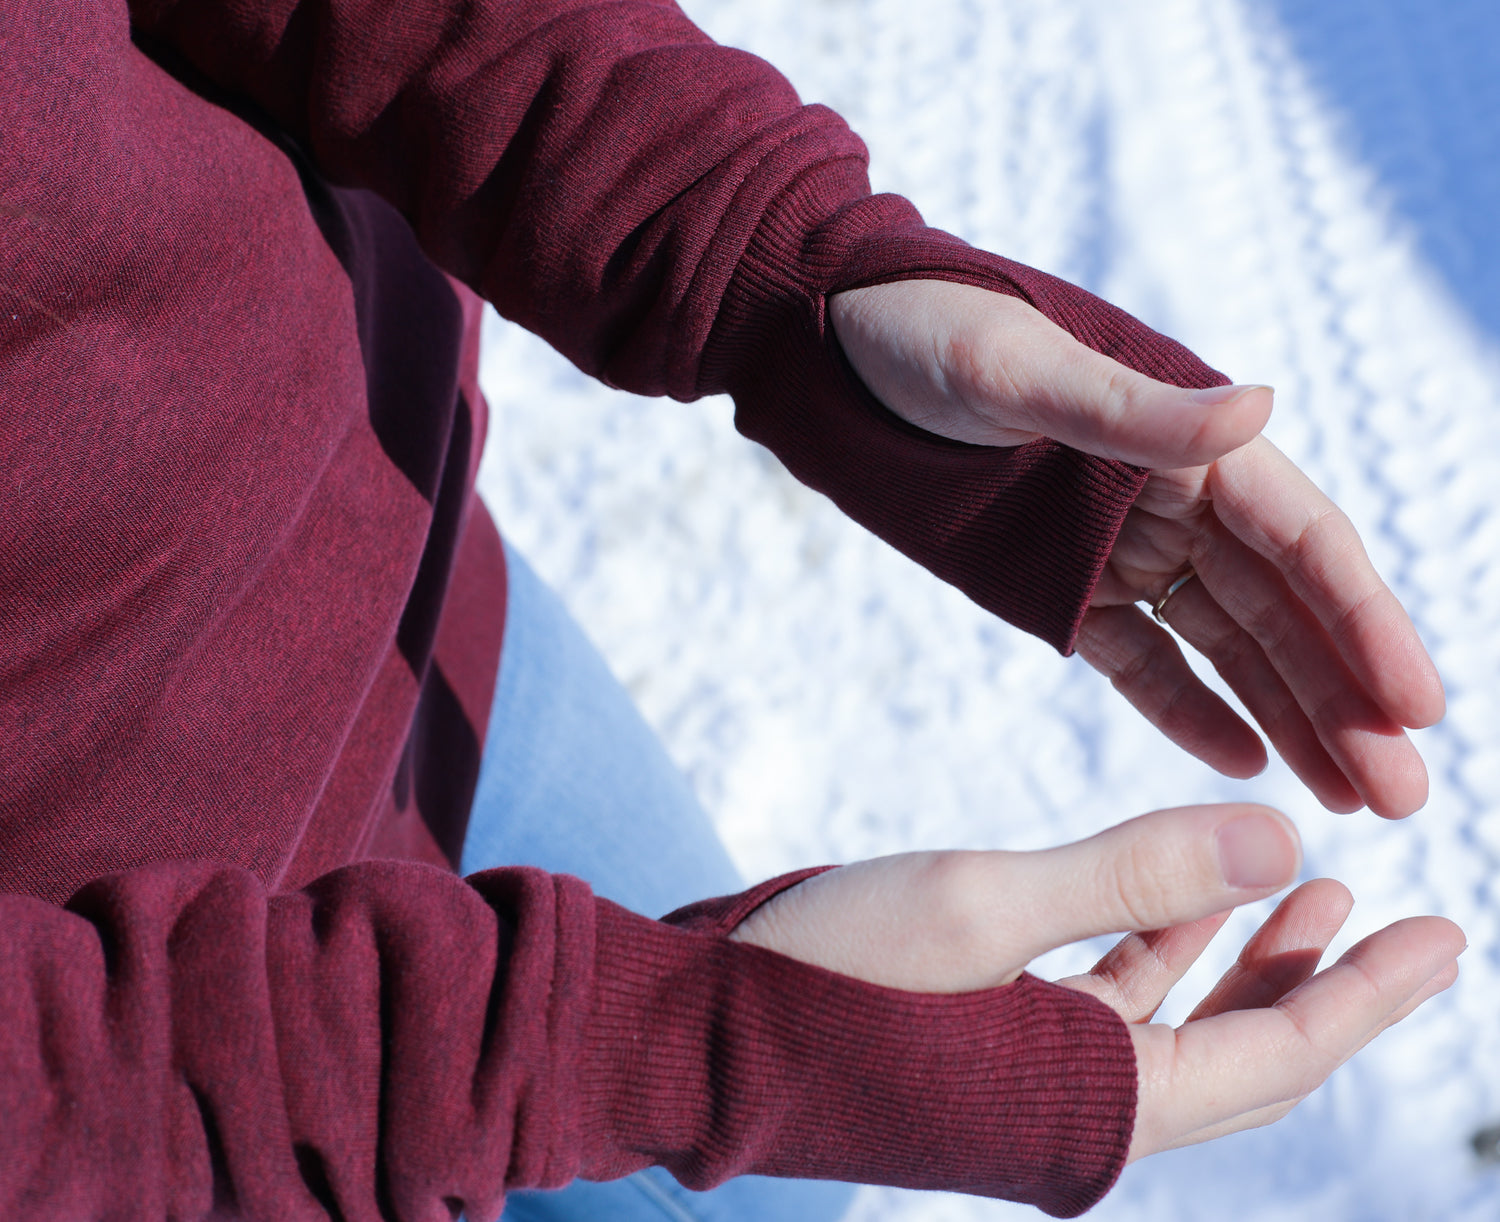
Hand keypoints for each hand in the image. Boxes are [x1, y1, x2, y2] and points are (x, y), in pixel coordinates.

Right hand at [729, 804, 1463, 1161]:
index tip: (1449, 934)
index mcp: (1101, 1104)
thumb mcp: (985, 906)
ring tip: (1301, 882)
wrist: (700, 1039)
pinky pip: (1106, 1008)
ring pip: (1179, 1028)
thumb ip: (1134, 875)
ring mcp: (1035, 1084)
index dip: (1370, 995)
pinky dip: (1153, 953)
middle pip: (1244, 1054)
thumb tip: (1279, 839)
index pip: (1278, 1058)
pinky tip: (1175, 898)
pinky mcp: (991, 1050)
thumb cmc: (831, 975)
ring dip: (1238, 957)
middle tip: (1389, 906)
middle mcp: (1084, 1113)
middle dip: (1320, 978)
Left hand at [829, 281, 1443, 817]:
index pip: (1303, 542)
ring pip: (1226, 645)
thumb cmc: (928, 336)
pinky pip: (1142, 659)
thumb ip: (1130, 410)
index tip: (1418, 706)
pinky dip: (1190, 708)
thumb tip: (1260, 405)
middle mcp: (1176, 499)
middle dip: (1345, 700)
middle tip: (1403, 795)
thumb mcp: (1017, 370)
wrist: (835, 357)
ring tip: (1351, 797)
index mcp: (1189, 442)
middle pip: (1282, 610)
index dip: (1366, 623)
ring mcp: (1124, 549)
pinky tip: (1244, 759)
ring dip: (1291, 717)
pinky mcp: (1065, 590)